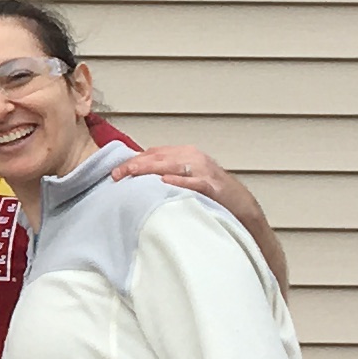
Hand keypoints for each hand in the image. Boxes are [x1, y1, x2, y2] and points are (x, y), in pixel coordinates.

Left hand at [114, 142, 230, 205]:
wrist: (241, 205)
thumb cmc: (211, 193)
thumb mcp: (187, 177)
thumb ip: (167, 173)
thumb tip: (138, 176)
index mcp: (186, 154)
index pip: (154, 153)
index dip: (134, 160)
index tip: (116, 170)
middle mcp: (193, 158)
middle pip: (159, 157)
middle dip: (135, 164)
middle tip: (116, 173)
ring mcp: (204, 171)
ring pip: (172, 165)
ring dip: (150, 169)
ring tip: (132, 173)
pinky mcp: (213, 186)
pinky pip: (193, 182)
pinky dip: (179, 181)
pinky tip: (164, 182)